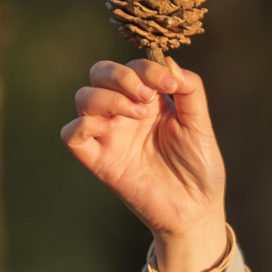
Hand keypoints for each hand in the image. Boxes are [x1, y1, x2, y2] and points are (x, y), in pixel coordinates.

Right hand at [61, 56, 228, 271]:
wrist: (196, 209)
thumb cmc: (200, 167)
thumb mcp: (200, 124)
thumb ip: (190, 90)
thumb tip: (169, 62)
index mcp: (149, 101)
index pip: (133, 67)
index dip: (147, 68)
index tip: (170, 85)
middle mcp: (126, 114)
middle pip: (100, 74)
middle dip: (119, 75)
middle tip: (146, 96)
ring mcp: (110, 135)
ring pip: (83, 98)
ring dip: (107, 97)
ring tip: (137, 113)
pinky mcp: (99, 160)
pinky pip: (71, 134)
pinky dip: (83, 124)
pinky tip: (109, 128)